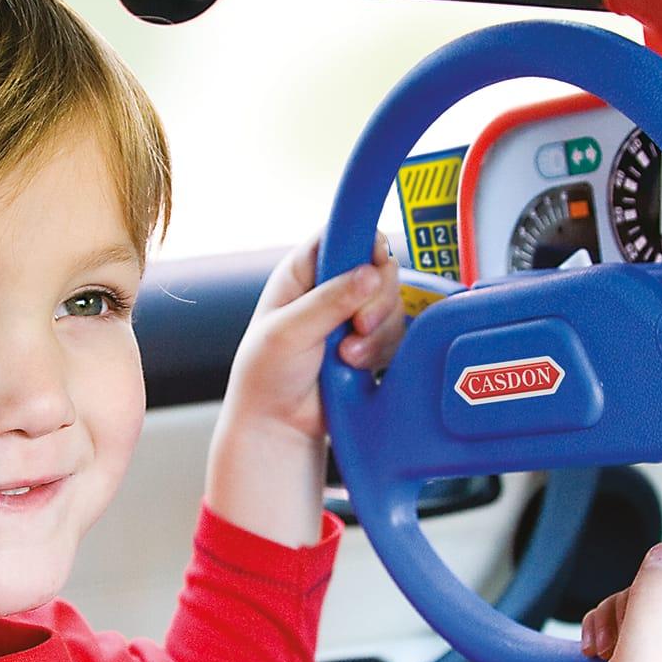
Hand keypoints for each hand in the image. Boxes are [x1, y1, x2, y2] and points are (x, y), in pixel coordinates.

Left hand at [226, 232, 404, 443]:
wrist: (279, 426)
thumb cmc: (266, 377)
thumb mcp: (288, 332)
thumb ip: (329, 301)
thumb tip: (368, 274)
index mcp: (302, 273)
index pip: (341, 235)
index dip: (363, 242)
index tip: (375, 260)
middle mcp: (330, 290)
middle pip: (378, 268)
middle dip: (377, 298)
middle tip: (359, 324)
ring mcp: (352, 317)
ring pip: (392, 303)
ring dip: (377, 332)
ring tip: (347, 355)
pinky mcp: (369, 344)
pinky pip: (395, 334)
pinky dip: (381, 350)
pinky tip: (356, 365)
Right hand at [573, 544, 661, 661]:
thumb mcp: (644, 656)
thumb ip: (656, 596)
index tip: (655, 587)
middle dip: (643, 603)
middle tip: (617, 630)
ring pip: (660, 610)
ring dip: (622, 617)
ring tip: (600, 648)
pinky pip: (642, 631)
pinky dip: (615, 634)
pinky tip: (596, 653)